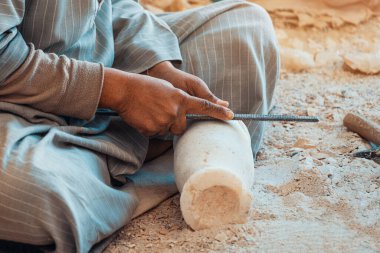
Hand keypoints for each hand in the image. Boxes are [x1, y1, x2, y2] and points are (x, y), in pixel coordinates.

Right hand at [99, 68, 233, 135]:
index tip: (231, 116)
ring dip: (161, 125)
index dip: (218, 112)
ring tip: (150, 112)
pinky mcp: (153, 130)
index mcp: (181, 98)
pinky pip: (156, 133)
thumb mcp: (167, 88)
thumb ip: (179, 99)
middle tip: (160, 111)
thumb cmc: (146, 86)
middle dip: (174, 123)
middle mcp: (175, 111)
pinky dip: (150, 128)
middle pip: (182, 127)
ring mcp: (164, 121)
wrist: (125, 90)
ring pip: (168, 131)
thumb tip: (185, 111)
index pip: (204, 106)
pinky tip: (143, 117)